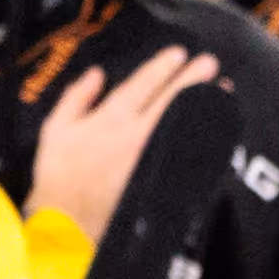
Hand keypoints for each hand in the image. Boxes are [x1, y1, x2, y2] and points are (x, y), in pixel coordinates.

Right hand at [29, 46, 218, 236]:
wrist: (68, 226)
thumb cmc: (58, 178)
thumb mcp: (56, 130)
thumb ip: (77, 98)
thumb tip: (97, 74)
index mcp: (111, 118)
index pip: (142, 85)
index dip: (162, 67)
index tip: (179, 53)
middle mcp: (138, 134)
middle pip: (171, 100)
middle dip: (192, 79)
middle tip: (211, 63)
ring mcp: (154, 158)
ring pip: (184, 123)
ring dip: (205, 105)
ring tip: (223, 91)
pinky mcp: (161, 180)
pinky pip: (187, 153)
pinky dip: (204, 139)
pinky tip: (216, 130)